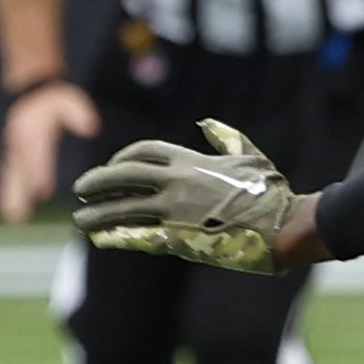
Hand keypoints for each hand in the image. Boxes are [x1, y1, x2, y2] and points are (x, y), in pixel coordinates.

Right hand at [0, 78, 99, 222]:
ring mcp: (14, 149)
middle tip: (26, 210)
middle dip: (24, 187)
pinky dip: (9, 193)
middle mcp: (19, 139)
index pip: (34, 148)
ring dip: (13, 195)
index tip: (44, 191)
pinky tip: (14, 214)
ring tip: (15, 217)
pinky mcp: (13, 157)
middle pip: (20, 167)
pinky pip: (9, 176)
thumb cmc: (54, 100)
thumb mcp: (67, 100)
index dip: (39, 170)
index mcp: (33, 126)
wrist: (32, 93)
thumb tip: (90, 128)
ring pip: (12, 174)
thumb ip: (77, 112)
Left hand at [71, 120, 297, 273]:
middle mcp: (178, 181)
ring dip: (98, 214)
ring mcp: (177, 210)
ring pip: (125, 208)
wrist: (284, 225)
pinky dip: (119, 238)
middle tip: (79, 189)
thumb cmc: (271, 192)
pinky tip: (101, 240)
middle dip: (99, 181)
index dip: (122, 158)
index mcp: (192, 160)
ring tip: (79, 220)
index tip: (111, 167)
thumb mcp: (249, 156)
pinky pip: (140, 237)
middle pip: (125, 176)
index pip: (144, 151)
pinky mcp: (181, 239)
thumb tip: (208, 123)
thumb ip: (225, 137)